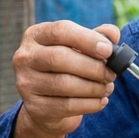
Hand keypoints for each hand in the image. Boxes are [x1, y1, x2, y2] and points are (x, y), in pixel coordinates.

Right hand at [11, 20, 119, 137]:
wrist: (48, 105)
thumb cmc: (66, 69)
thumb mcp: (79, 49)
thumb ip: (96, 38)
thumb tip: (112, 33)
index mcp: (36, 35)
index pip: (61, 31)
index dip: (87, 39)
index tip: (108, 50)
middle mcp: (25, 57)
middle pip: (61, 57)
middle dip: (93, 67)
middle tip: (111, 74)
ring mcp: (26, 83)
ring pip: (64, 84)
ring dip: (93, 87)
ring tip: (107, 88)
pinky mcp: (34, 106)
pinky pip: (67, 106)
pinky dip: (90, 104)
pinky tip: (100, 101)